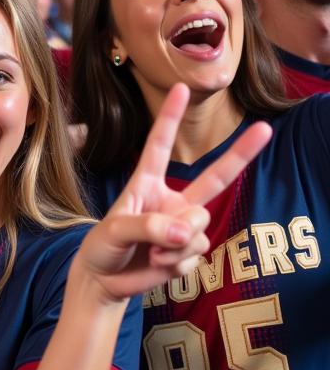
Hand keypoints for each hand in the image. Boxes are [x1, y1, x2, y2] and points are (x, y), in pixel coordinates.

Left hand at [75, 84, 271, 304]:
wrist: (104, 281)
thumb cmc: (103, 246)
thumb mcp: (116, 231)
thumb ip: (150, 227)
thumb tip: (185, 232)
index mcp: (146, 183)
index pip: (159, 145)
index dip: (170, 118)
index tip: (180, 88)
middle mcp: (171, 200)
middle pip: (214, 176)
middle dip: (241, 154)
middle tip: (265, 129)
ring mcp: (183, 226)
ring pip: (200, 226)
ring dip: (176, 243)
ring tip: (151, 252)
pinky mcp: (189, 251)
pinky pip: (196, 252)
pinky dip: (176, 263)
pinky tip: (158, 265)